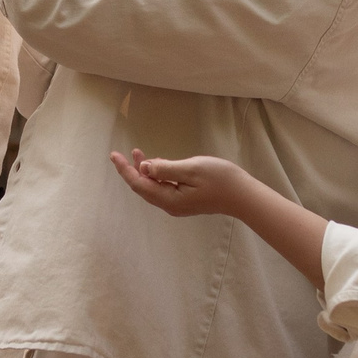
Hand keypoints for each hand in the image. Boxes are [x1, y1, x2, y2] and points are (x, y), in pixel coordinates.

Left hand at [110, 150, 256, 219]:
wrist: (243, 196)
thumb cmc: (220, 180)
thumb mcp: (191, 169)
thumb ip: (166, 169)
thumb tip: (144, 168)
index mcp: (169, 199)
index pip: (139, 185)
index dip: (125, 170)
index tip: (114, 155)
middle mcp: (170, 205)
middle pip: (143, 188)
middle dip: (132, 170)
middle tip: (125, 152)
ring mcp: (178, 204)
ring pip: (153, 188)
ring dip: (145, 171)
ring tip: (139, 153)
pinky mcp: (186, 200)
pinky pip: (163, 188)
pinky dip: (156, 175)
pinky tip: (157, 164)